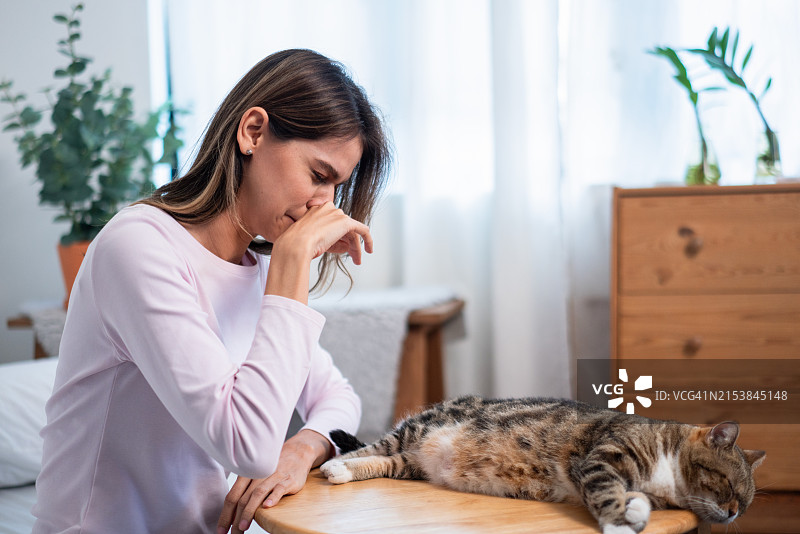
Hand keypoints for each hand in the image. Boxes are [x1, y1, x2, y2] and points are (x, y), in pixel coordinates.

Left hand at [217, 430, 331, 532]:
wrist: (297, 453)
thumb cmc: (273, 469)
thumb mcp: (256, 476)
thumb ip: (245, 492)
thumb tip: (232, 515)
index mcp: (247, 475)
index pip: (232, 496)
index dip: (225, 514)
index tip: (221, 530)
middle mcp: (258, 475)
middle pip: (242, 498)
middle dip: (235, 519)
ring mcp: (273, 477)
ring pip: (257, 494)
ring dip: (249, 511)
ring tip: (243, 527)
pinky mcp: (288, 480)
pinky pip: (278, 489)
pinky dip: (272, 498)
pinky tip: (267, 507)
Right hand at [276, 202, 373, 264]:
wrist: (295, 244)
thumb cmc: (298, 245)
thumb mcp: (315, 242)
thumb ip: (332, 241)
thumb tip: (346, 246)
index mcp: (316, 210)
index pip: (333, 224)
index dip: (338, 238)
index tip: (341, 248)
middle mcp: (327, 208)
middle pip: (344, 227)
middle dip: (350, 243)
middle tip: (354, 257)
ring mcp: (336, 213)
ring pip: (352, 231)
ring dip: (356, 247)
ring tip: (357, 260)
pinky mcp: (345, 221)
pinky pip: (362, 229)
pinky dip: (368, 239)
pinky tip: (369, 250)